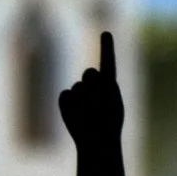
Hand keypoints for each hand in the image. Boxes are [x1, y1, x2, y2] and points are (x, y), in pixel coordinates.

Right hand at [59, 31, 125, 145]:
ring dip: (85, 101)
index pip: (108, 63)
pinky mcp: (66, 100)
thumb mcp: (111, 102)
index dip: (106, 47)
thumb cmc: (108, 125)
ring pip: (78, 87)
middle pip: (90, 74)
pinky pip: (65, 95)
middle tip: (99, 104)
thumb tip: (88, 74)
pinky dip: (70, 106)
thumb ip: (103, 84)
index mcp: (109, 85)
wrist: (97, 143)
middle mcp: (94, 85)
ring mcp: (78, 91)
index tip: (105, 32)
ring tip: (90, 115)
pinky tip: (76, 116)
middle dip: (93, 85)